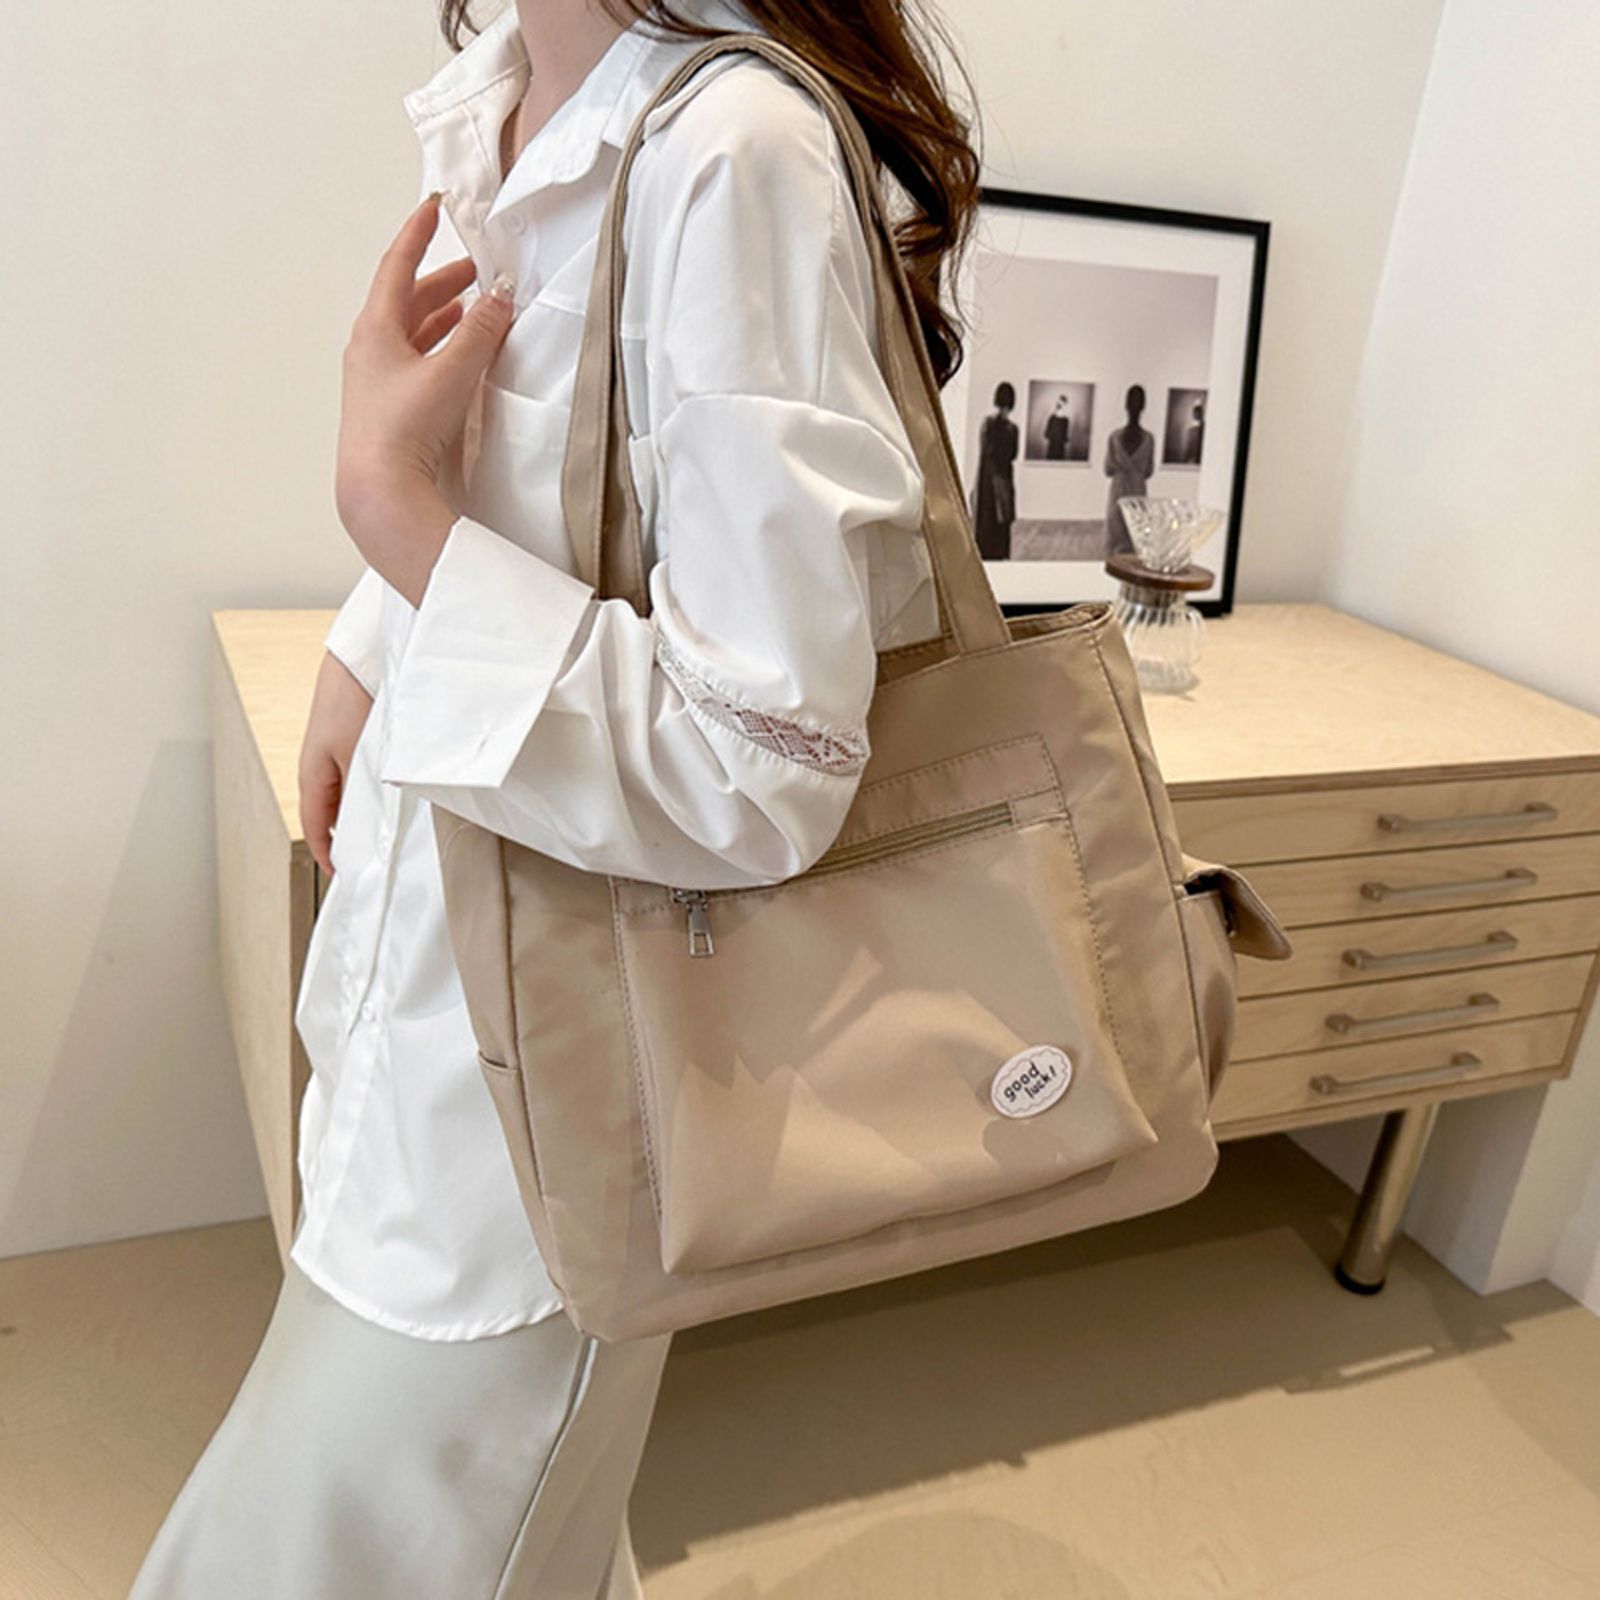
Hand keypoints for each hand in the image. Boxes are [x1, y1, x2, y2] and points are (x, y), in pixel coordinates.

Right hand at [299, 651, 375, 876]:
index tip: (342, 874)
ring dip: (364, 814)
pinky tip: (395, 795)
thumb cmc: (354, 700)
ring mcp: (340, 750)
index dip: (327, 853)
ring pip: (349, 794)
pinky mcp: (357, 737)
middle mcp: (323, 765)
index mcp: (313, 774)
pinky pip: (361, 775)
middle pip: (333, 812)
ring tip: (387, 835)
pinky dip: (373, 791)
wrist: (365, 654)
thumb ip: (359, 794)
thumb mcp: (359, 756)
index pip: (315, 825)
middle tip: (371, 861)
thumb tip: (362, 830)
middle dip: (349, 838)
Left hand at [336, 195, 514, 605]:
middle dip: (442, 281)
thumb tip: (498, 296)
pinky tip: (457, 359)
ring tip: (471, 311)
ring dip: (442, 317)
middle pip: (406, 300)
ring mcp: (375, 380)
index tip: (434, 209)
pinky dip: (439, 348)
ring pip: (410, 332)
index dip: (419, 234)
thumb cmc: (404, 430)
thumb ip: (480, 330)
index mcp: (375, 329)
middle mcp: (369, 350)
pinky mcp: (388, 409)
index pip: (398, 265)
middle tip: (472, 270)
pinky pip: (414, 361)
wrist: (381, 491)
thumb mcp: (452, 371)